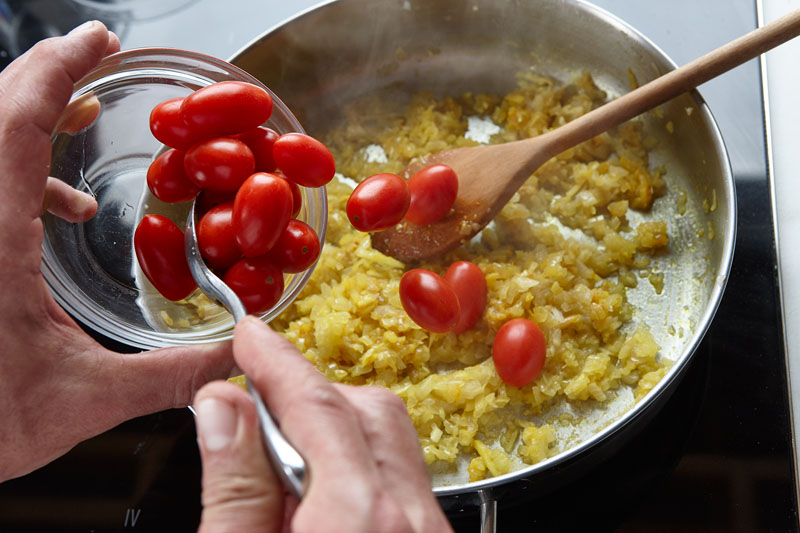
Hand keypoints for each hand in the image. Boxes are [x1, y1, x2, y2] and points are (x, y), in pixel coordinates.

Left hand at [0, 22, 234, 481]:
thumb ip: (168, 374)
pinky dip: (18, 170)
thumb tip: (237, 358)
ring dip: (27, 120)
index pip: (14, 122)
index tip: (97, 40)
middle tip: (94, 67)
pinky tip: (58, 210)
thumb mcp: (84, 400)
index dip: (57, 70)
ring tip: (79, 122)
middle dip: (42, 79)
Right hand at [194, 316, 453, 532]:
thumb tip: (223, 407)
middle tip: (254, 402)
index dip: (278, 363)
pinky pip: (405, 485)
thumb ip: (234, 488)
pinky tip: (316, 501)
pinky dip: (360, 470)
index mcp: (357, 519)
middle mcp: (410, 521)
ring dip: (337, 431)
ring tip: (278, 461)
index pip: (318, 406)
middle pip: (370, 412)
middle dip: (310, 394)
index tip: (251, 337)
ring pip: (393, 445)